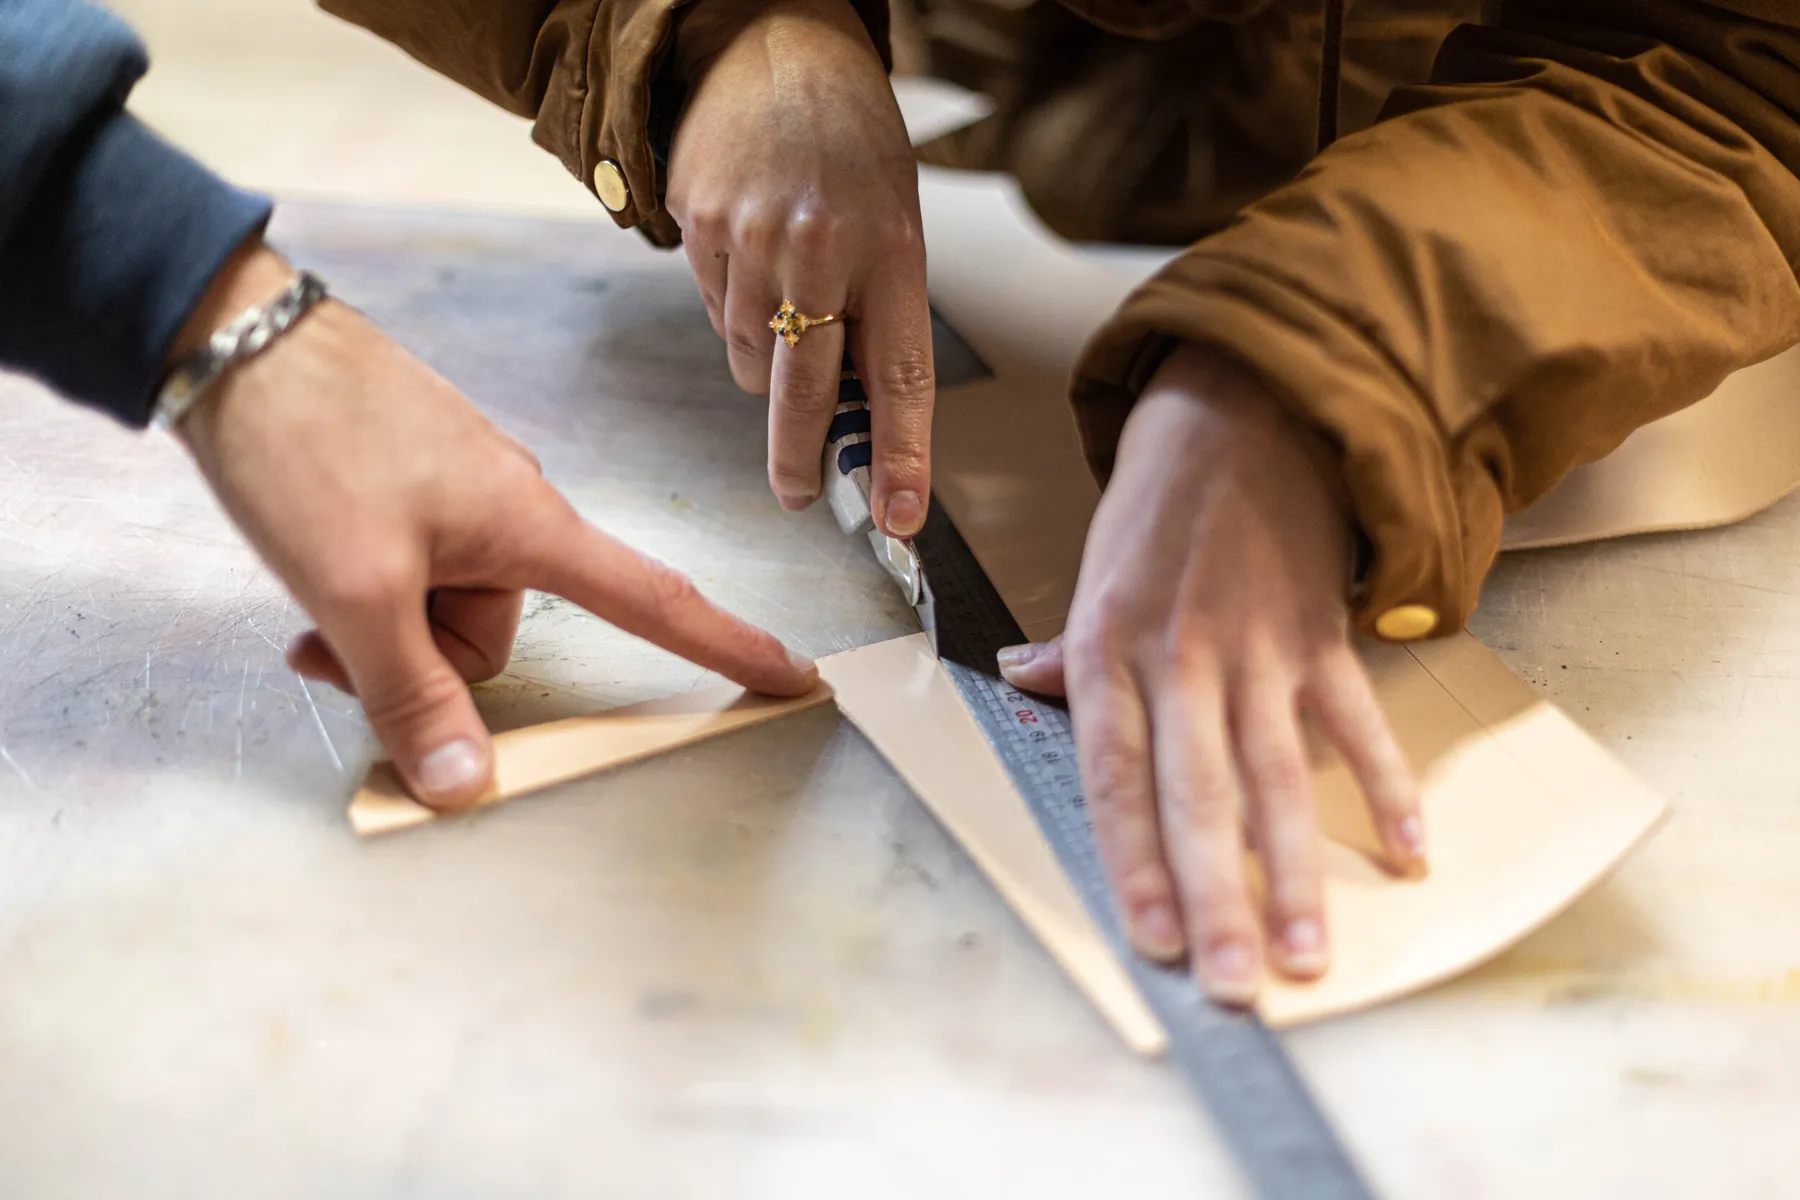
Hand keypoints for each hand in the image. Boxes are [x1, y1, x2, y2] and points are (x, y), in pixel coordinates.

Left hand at [173, 241, 818, 806]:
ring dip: (378, 625)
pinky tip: (309, 567)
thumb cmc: (308, 444)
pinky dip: (366, 591)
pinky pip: (411, 569)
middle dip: (420, 655)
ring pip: (442, 609)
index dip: (729, 647)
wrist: (232, 332)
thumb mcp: (357, 590)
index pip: (654, 602)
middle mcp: (510, 509)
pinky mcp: (412, 484)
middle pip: (496, 636)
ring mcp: (460, 494)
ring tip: (311, 596)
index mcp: (530, 526)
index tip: (793, 676)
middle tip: (338, 632)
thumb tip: (466, 789)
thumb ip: (413, 696)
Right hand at [666, 0, 932, 536]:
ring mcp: (752, 240)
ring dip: (767, 361)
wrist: (773, 42)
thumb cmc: (849, 137)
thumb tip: (856, 416)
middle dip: (800, 458)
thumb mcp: (894, 217)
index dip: (901, 456)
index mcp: (891, 248)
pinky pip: (714, 315)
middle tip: (798, 492)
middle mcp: (821, 249)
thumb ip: (879, 310)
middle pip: (805, 392)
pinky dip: (733, 311)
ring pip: (751, 360)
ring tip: (785, 297)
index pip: (899, 376)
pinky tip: (750, 259)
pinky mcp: (699, 230)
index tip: (900, 515)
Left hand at [997, 344, 1423, 1004]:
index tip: (1152, 939)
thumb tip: (1024, 687)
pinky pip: (1357, 721)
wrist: (1245, 410)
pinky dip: (1384, 785)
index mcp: (1109, 649)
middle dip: (1216, 897)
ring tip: (1308, 953)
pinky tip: (1406, 853)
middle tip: (1233, 983)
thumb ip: (1070, 649)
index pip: (1114, 776)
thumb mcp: (1094, 574)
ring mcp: (1258, 649)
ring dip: (1296, 869)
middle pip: (1198, 796)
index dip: (1131, 860)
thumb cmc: (1160, 502)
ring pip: (1278, 776)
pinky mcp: (1321, 635)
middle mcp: (1181, 658)